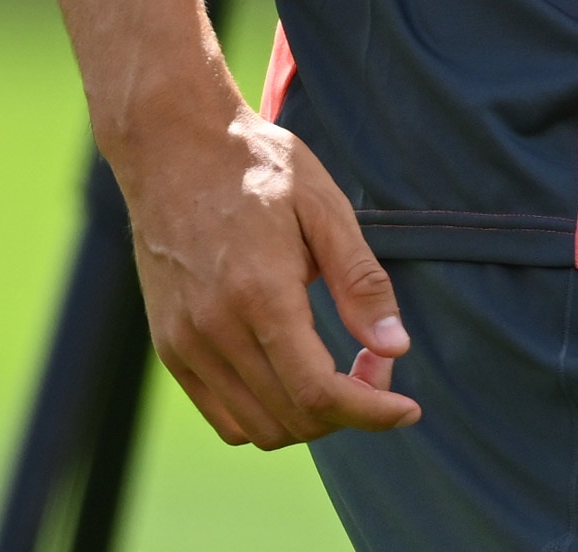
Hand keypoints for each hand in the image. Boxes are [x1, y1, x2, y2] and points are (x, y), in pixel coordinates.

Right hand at [120, 104, 420, 446]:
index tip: (408, 410)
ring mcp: (185, 344)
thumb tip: (395, 348)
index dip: (371, 412)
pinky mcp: (169, 348)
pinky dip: (265, 415)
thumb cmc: (257, 168)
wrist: (173, 147)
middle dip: (349, 409)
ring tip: (337, 369)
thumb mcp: (325, 208)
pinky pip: (222, 416)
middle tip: (375, 363)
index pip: (318, 392)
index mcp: (259, 293)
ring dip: (308, 419)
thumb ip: (362, 283)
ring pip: (256, 429)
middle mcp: (215, 330)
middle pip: (292, 419)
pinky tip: (293, 374)